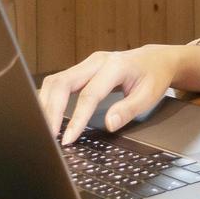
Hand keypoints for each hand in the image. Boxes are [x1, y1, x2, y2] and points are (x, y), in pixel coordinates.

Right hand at [37, 45, 180, 144]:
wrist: (156, 58)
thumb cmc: (154, 76)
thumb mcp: (150, 95)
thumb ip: (129, 109)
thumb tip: (109, 124)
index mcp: (115, 66)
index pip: (89, 95)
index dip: (76, 119)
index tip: (67, 139)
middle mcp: (97, 61)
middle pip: (63, 83)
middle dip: (51, 111)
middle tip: (48, 136)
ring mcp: (87, 64)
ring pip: (56, 81)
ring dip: (46, 104)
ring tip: (44, 129)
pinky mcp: (82, 70)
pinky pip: (59, 82)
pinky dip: (50, 99)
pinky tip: (47, 116)